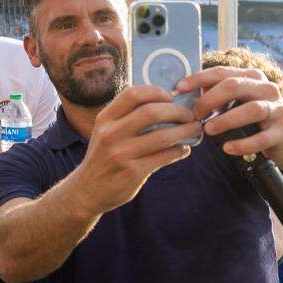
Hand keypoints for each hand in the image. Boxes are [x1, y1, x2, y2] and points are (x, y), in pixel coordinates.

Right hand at [72, 85, 198, 214]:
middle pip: (152, 112)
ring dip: (185, 131)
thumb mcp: (105, 132)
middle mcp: (111, 134)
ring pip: (163, 136)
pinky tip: (183, 149)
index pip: (133, 94)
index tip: (171, 97)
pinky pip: (164, 156)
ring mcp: (121, 154)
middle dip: (177, 111)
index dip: (157, 92)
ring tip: (194, 130)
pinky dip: (179, 151)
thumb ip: (126, 117)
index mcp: (105, 119)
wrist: (87, 190)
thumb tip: (164, 103)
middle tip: (190, 115)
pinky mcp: (132, 172)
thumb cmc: (103, 157)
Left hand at [181, 66, 282, 170]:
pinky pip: (262, 138)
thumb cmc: (250, 119)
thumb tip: (184, 92)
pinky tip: (227, 148)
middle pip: (235, 86)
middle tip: (195, 115)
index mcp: (252, 78)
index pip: (223, 72)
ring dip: (226, 120)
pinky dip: (243, 144)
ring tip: (208, 129)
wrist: (282, 141)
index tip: (179, 88)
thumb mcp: (233, 103)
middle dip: (210, 100)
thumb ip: (214, 95)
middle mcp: (267, 89)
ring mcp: (277, 109)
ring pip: (252, 109)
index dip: (199, 78)